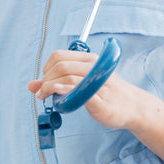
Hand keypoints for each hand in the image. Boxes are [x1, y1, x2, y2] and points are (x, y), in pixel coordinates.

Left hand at [27, 50, 154, 130]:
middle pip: (60, 66)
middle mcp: (94, 67)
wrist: (132, 107)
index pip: (58, 56)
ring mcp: (98, 82)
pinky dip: (64, 91)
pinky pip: (78, 91)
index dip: (46, 68)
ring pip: (66, 76)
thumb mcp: (81, 85)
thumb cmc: (106, 95)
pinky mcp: (100, 100)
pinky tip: (58, 95)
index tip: (46, 81)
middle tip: (43, 93)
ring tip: (46, 97)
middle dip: (45, 79)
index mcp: (90, 60)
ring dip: (49, 87)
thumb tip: (31, 85)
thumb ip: (57, 83)